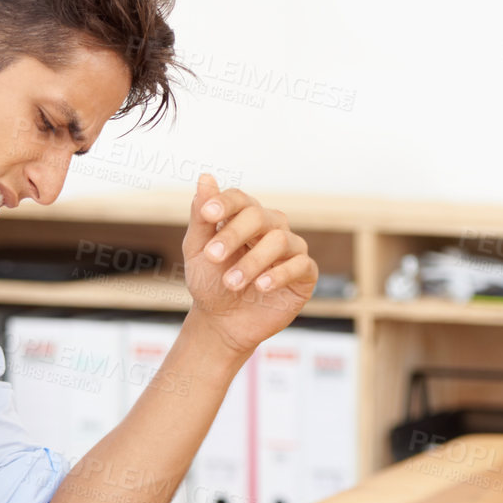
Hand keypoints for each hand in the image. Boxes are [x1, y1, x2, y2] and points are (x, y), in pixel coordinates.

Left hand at [182, 174, 317, 356]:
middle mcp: (271, 228)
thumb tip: (205, 178)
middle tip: (212, 256)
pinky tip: (261, 286)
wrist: (223, 324)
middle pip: (259, 216)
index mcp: (245, 218)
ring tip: (231, 283)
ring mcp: (290, 250)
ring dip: (252, 262)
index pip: (240, 199)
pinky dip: (280, 274)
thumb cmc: (210, 283)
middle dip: (233, 235)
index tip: (207, 214)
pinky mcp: (305, 274)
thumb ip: (201, 219)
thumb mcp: (198, 252)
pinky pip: (301, 264)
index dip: (225, 203)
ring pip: (279, 240)